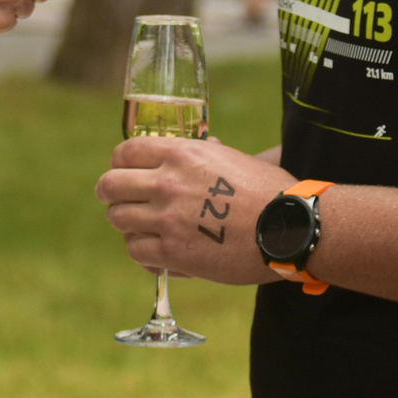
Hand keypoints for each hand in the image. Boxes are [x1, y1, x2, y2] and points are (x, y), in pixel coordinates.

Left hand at [96, 135, 294, 284]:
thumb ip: (208, 153)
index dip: (119, 164)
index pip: (124, 153)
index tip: (124, 172)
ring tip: (141, 229)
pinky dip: (143, 253)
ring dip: (127, 224)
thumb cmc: (270, 191)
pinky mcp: (173, 253)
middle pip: (109, 186)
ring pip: (118, 220)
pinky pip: (136, 251)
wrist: (288, 228)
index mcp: (180, 154)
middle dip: (111, 194)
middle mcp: (166, 183)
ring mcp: (167, 219)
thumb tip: (204, 144)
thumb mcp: (234, 158)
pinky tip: (157, 253)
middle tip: (119, 202)